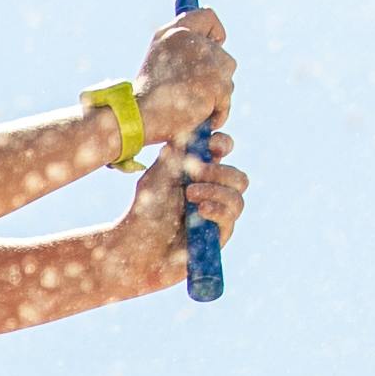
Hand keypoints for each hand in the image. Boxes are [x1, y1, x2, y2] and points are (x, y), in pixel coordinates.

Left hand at [123, 146, 249, 287]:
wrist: (136, 245)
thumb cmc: (146, 209)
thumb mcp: (159, 175)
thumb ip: (177, 154)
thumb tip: (193, 130)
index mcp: (202, 172)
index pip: (224, 153)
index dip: (224, 144)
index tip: (212, 144)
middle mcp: (214, 193)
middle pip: (238, 177)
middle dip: (220, 171)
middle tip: (195, 172)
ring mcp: (218, 215)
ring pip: (238, 198)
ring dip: (216, 191)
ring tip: (190, 194)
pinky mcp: (218, 237)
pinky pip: (230, 219)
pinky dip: (217, 210)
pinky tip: (200, 210)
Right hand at [131, 8, 234, 153]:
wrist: (140, 115)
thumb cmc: (148, 91)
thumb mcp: (159, 54)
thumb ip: (183, 41)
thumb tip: (213, 40)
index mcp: (177, 31)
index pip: (209, 18)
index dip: (214, 34)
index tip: (212, 46)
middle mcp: (195, 42)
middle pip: (223, 56)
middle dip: (213, 75)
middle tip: (191, 89)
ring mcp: (208, 64)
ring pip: (227, 77)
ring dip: (216, 93)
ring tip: (191, 103)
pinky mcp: (216, 86)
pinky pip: (226, 99)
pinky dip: (217, 111)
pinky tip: (199, 116)